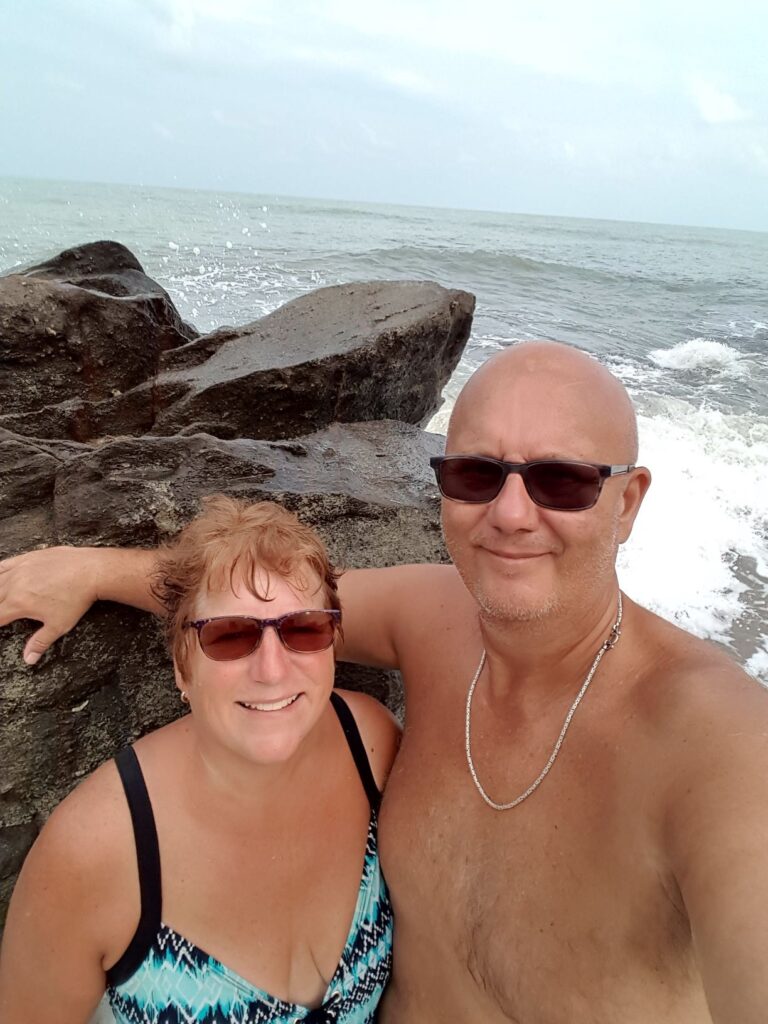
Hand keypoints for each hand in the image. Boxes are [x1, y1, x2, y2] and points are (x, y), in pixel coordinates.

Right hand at [0, 547, 98, 664]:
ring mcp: (20, 569)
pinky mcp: (28, 557)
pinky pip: (5, 563)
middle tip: (1, 612)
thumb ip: (40, 642)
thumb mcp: (58, 626)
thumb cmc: (76, 598)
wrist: (91, 571)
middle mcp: (14, 585)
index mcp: (18, 604)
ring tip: (0, 599)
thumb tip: (29, 659)